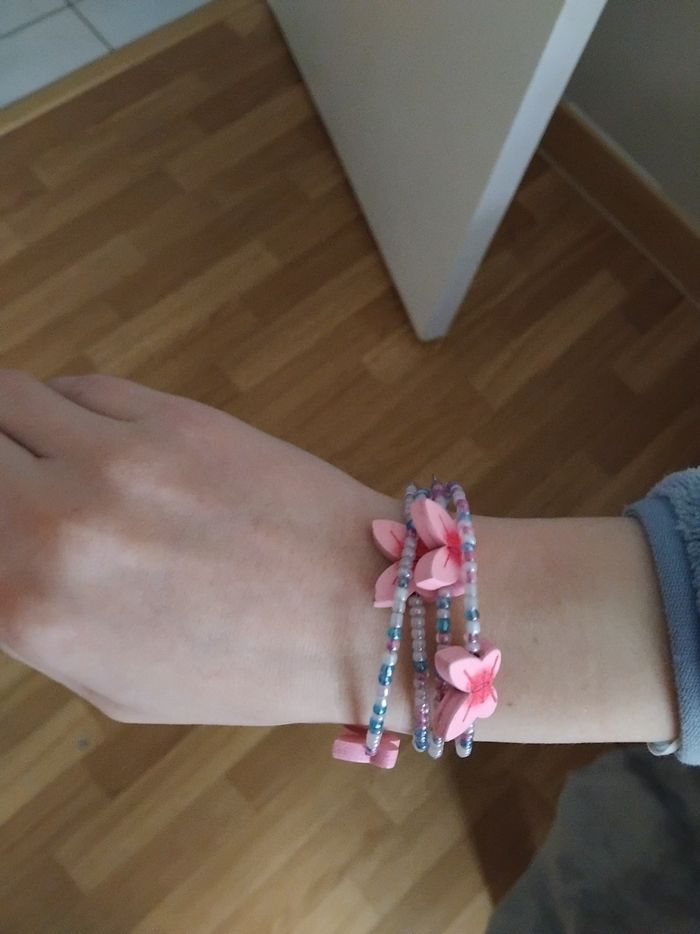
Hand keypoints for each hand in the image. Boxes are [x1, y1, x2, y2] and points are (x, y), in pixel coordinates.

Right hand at [0, 371, 394, 726]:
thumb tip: (3, 557)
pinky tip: (94, 436)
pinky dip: (70, 407)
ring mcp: (114, 460)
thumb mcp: (113, 685)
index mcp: (29, 610)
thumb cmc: (244, 667)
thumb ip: (31, 620)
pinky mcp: (173, 416)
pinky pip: (81, 387)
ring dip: (11, 422)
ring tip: (39, 446)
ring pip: (5, 397)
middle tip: (14, 478)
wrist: (359, 611)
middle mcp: (53, 525)